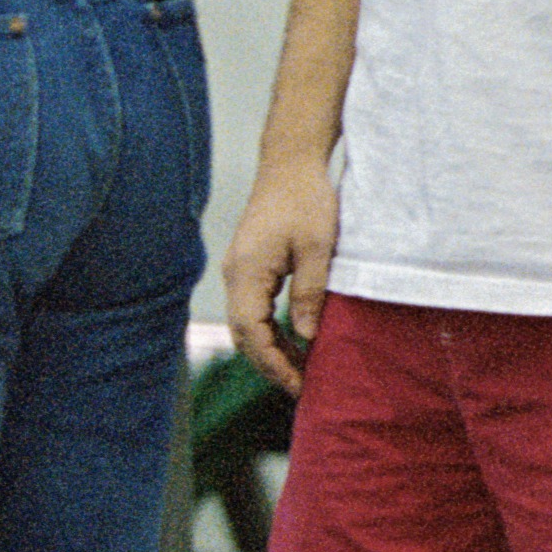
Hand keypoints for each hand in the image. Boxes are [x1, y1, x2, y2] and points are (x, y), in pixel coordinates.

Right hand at [222, 160, 339, 393]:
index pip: (251, 331)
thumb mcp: (317, 247)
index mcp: (247, 272)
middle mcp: (234, 275)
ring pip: (246, 324)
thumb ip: (310, 292)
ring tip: (300, 370)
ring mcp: (238, 271)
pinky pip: (252, 309)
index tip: (298, 385)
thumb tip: (306, 336)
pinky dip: (269, 331)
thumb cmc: (307, 199)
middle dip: (269, 364)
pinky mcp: (248, 267)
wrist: (290, 163)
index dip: (273, 363)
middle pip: (243, 334)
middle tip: (301, 388)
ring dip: (269, 350)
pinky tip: (293, 340)